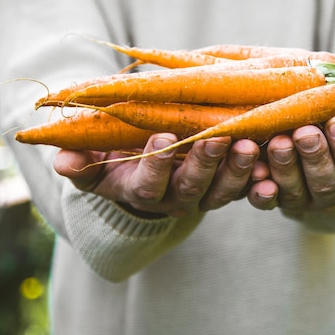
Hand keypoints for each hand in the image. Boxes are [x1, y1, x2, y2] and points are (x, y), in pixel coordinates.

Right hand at [53, 133, 261, 217]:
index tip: (162, 137)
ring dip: (238, 169)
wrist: (148, 168)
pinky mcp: (230, 187)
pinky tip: (273, 167)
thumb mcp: (94, 161)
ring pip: (224, 190)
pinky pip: (248, 188)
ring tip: (250, 145)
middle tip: (218, 137)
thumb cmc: (117, 157)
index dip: (154, 164)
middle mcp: (177, 198)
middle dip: (205, 163)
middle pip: (193, 187)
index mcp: (142, 190)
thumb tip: (60, 161)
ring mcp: (206, 194)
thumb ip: (79, 162)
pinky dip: (262, 180)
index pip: (147, 185)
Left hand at [247, 114, 334, 211]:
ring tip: (278, 141)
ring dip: (285, 167)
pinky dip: (259, 190)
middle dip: (315, 156)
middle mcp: (332, 197)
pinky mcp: (274, 201)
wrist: (322, 156)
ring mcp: (302, 201)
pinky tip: (256, 171)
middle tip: (305, 131)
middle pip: (325, 184)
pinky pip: (265, 202)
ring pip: (294, 192)